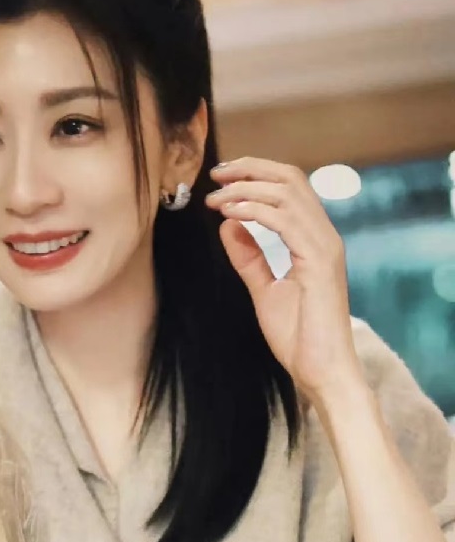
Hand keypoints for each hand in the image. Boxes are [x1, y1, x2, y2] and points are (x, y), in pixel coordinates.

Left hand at [206, 156, 363, 401]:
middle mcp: (325, 236)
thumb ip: (250, 258)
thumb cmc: (300, 338)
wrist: (320, 371)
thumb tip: (229, 226)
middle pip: (291, 179)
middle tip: (216, 175)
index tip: (221, 179)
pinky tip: (231, 213)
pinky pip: (285, 220)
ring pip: (287, 193)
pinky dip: (254, 210)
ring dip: (247, 189)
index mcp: (315, 240)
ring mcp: (325, 246)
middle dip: (250, 169)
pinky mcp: (320, 261)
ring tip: (217, 197)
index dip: (256, 174)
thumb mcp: (265, 290)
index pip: (290, 188)